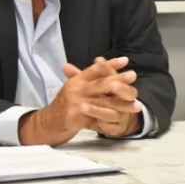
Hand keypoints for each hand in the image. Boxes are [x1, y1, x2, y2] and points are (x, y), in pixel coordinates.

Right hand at [18, 56, 138, 145]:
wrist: (47, 123)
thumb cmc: (64, 105)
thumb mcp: (73, 88)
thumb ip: (88, 79)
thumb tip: (104, 64)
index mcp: (76, 81)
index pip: (95, 70)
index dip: (109, 64)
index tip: (126, 60)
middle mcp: (76, 89)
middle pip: (101, 83)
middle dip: (119, 80)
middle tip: (133, 76)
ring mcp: (75, 103)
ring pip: (104, 103)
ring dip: (122, 105)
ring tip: (137, 106)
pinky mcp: (75, 118)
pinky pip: (97, 119)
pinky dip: (111, 121)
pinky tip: (123, 121)